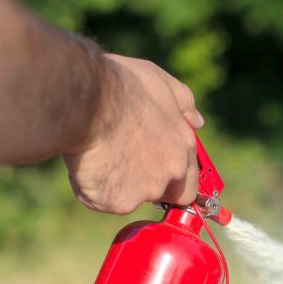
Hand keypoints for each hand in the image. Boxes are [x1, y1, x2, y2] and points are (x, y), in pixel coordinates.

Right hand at [62, 54, 204, 213]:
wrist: (87, 102)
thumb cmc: (121, 86)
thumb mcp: (160, 83)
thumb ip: (183, 104)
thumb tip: (197, 121)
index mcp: (183, 145)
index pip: (188, 182)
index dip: (170, 181)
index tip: (152, 173)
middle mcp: (170, 172)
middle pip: (159, 193)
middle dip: (142, 186)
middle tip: (119, 164)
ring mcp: (145, 190)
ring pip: (127, 196)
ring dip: (114, 183)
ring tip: (97, 153)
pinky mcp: (118, 201)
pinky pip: (101, 200)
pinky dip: (91, 188)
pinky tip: (85, 163)